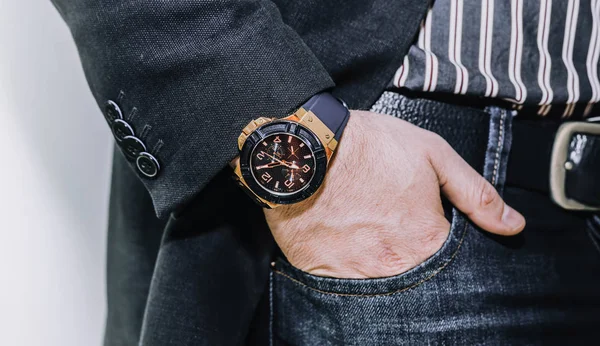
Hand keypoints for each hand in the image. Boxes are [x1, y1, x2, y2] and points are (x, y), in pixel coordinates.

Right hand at [264, 110, 524, 278]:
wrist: (300, 152)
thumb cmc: (366, 147)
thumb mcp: (432, 154)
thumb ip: (476, 193)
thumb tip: (512, 226)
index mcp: (429, 240)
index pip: (457, 262)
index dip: (444, 244)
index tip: (428, 228)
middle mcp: (397, 267)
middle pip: (420, 277)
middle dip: (412, 256)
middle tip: (394, 228)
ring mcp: (360, 276)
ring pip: (385, 284)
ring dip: (384, 264)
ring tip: (371, 234)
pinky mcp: (326, 277)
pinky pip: (349, 285)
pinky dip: (353, 268)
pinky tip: (348, 244)